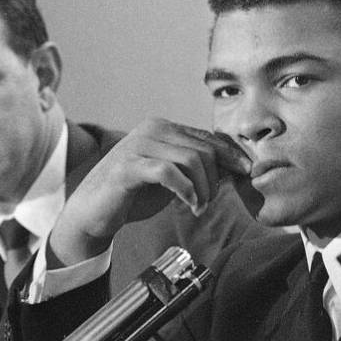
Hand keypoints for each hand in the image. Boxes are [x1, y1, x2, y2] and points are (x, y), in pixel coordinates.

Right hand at [48, 118, 250, 265]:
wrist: (92, 212)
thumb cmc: (133, 195)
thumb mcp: (171, 179)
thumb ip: (195, 169)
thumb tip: (232, 168)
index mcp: (163, 128)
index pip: (207, 136)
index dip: (231, 154)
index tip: (247, 171)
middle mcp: (151, 129)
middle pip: (204, 148)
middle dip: (215, 178)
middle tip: (209, 202)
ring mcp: (138, 145)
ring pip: (191, 159)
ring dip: (202, 188)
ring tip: (198, 207)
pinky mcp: (128, 167)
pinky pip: (169, 173)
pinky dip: (186, 191)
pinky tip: (188, 205)